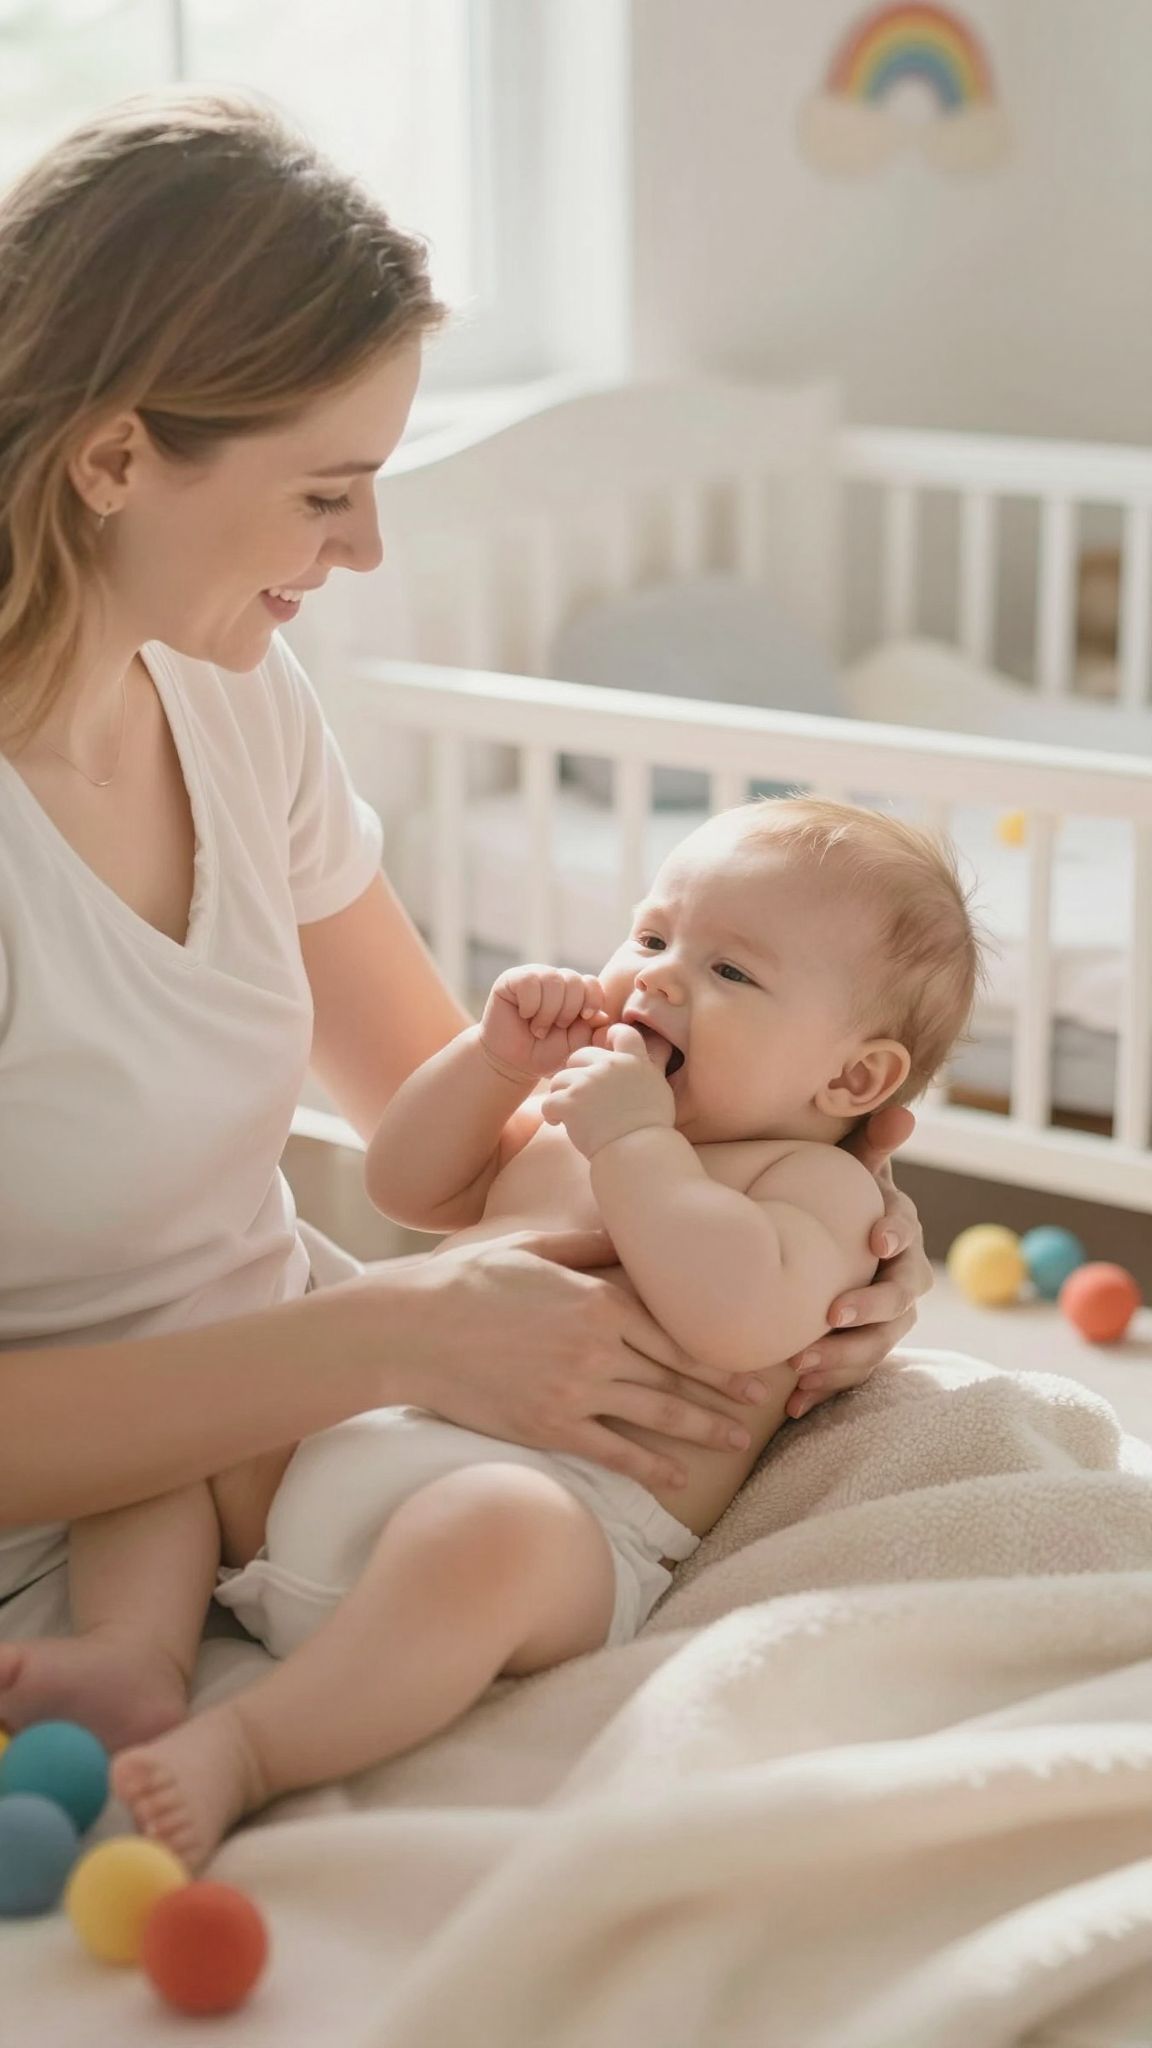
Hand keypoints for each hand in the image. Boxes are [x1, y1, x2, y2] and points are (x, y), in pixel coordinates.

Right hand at [387, 1229, 770, 1491]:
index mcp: (600, 1299)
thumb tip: (630, 1233)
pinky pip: (613, 1452)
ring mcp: (576, 1391)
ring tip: (734, 1441)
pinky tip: (676, 1478)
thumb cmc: (470, 1280)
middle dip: (722, 1391)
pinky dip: (650, 1467)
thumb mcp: (535, 1246)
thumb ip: (590, 1244)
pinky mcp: (550, 1427)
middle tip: (759, 1404)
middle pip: (677, 1373)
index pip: (675, 1329)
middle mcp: (598, 1346)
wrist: (412, 1330)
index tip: (748, 1362)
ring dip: (701, 1429)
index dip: (718, 1351)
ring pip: (656, 1413)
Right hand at [480, 965, 608, 1082]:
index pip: (591, 983)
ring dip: (547, 1011)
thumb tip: (602, 1016)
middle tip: (555, 1028)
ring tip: (538, 1028)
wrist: (511, 1062)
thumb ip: (592, 1031)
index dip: (592, 999)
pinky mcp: (512, 979)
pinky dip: (530, 1004)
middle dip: (568, 1010)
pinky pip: (530, 981)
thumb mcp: (575, 1046)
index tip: (586, 1018)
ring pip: (553, 981)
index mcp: (573, 992)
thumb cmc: (544, 1053)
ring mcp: (534, 976)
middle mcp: (554, 980)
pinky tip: (524, 1015)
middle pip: (574, 980)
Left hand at [541, 1022, 675, 1157]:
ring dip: (561, 1095)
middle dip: (576, 1073)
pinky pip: (549, 1102)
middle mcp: (610, 1065)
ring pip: (559, 1079)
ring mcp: (587, 1082)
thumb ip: (646, 1070)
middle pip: (579, 1055)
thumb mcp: (658, 1089)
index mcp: (633, 1061)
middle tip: (579, 1095)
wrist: (638, 1150)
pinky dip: (551, 1114)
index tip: (604, 1048)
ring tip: (569, 1115)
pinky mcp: (569, 1102)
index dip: (610, 1036)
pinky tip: (558, 1123)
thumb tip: (644, 1061)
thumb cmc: (650, 1128)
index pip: (622, 1032)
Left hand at [785, 1104, 932, 1418]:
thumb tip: (901, 1113)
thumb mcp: (853, 1169)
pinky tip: (793, 1405)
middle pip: (896, 1304)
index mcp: (898, 1237)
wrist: (830, 1242)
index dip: (896, 1239)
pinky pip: (848, 1377)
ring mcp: (882, 1324)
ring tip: (803, 1366)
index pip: (906, 1240)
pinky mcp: (858, 1352)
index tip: (876, 1240)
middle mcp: (898, 1284)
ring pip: (874, 1348)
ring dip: (843, 1360)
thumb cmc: (839, 1199)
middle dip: (868, 1310)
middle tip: (832, 1313)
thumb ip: (871, 1144)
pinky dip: (823, 1392)